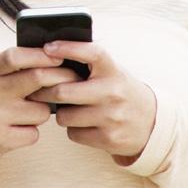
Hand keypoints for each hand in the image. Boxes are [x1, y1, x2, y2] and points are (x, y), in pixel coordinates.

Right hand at [0, 47, 81, 186]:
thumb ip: (15, 68)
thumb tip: (54, 57)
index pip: (14, 56)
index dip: (39, 54)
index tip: (59, 55)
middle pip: (36, 78)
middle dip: (61, 77)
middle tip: (74, 77)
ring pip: (41, 111)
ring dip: (44, 111)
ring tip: (29, 112)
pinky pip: (34, 133)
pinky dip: (32, 131)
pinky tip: (18, 129)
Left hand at [28, 40, 156, 164]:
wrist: (152, 123)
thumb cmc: (118, 89)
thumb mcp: (109, 71)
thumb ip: (86, 62)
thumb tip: (47, 51)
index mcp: (112, 70)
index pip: (90, 52)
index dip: (68, 47)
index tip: (47, 47)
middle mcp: (113, 92)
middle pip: (63, 91)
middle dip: (45, 91)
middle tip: (35, 89)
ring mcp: (112, 117)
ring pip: (65, 116)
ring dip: (60, 113)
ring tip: (65, 107)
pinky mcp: (110, 139)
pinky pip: (74, 134)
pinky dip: (72, 129)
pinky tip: (81, 123)